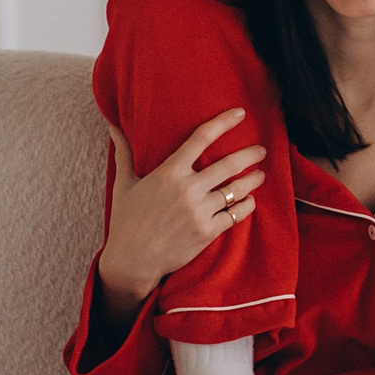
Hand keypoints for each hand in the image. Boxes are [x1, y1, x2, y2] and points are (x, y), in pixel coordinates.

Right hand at [96, 110, 266, 325]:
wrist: (132, 260)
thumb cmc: (126, 221)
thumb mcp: (123, 184)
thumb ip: (124, 154)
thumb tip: (113, 126)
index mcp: (169, 172)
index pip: (201, 138)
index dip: (224, 123)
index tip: (240, 114)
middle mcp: (187, 189)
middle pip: (229, 164)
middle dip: (250, 154)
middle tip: (261, 150)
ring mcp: (199, 211)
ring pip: (236, 190)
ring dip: (252, 180)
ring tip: (260, 174)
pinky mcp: (207, 232)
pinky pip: (235, 215)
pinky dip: (246, 206)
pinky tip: (250, 201)